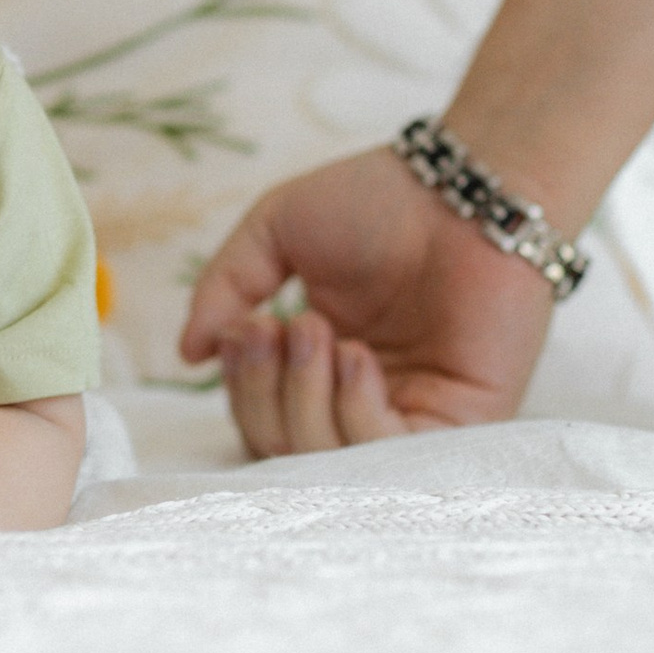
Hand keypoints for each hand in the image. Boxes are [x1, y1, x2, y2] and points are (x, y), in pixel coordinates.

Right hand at [180, 147, 554, 455]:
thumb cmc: (379, 200)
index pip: (261, 418)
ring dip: (304, 395)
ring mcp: (408, 417)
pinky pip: (384, 455)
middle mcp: (361, 400)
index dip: (241, 387)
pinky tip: (355, 355)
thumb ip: (225, 289)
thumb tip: (191, 354)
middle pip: (284, 451)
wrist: (462, 190)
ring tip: (316, 328)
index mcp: (320, 365)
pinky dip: (355, 410)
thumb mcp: (275, 233)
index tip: (243, 328)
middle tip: (273, 329)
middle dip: (262, 394)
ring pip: (328, 462)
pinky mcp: (456, 427)